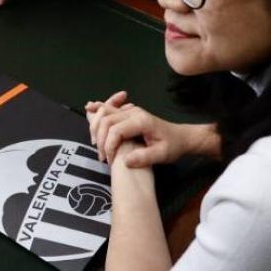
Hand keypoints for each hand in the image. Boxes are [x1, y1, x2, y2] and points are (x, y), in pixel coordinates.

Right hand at [85, 91, 212, 167]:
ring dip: (95, 125)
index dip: (109, 146)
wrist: (181, 137)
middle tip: (102, 157)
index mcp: (141, 121)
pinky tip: (89, 109)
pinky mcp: (128, 113)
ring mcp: (130, 111)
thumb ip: (144, 158)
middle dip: (100, 139)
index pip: (116, 130)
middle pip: (107, 119)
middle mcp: (134, 112)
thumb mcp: (162, 155)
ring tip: (94, 142)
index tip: (111, 161)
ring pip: (105, 112)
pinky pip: (110, 108)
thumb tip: (125, 161)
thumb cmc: (173, 146)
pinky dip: (98, 110)